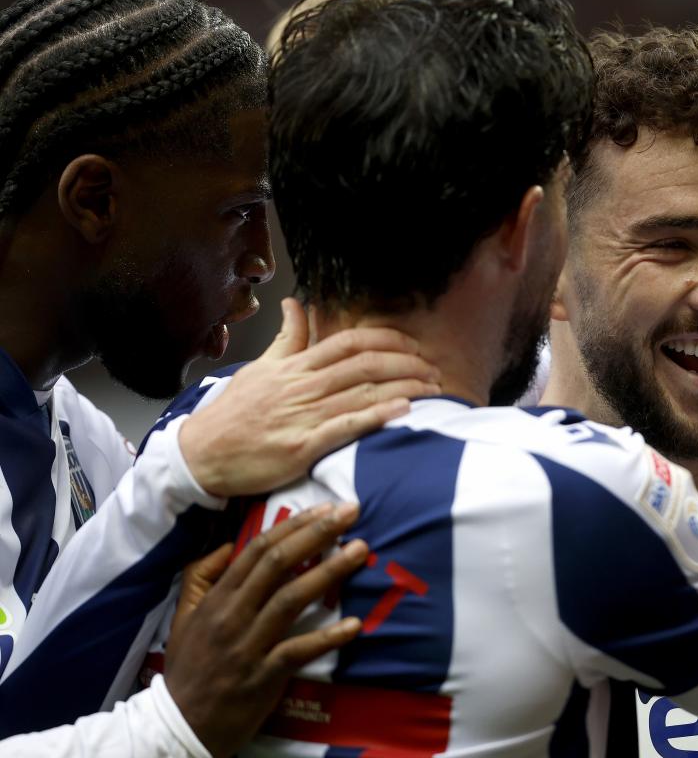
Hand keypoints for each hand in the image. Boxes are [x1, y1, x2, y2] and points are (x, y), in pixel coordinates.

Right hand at [166, 502, 365, 757]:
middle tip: (350, 512)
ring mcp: (248, 646)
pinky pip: (298, 651)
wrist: (178, 727)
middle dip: (317, 534)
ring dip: (329, 572)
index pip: (258, 550)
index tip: (325, 508)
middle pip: (278, 564)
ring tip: (360, 551)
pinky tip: (354, 624)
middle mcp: (233, 616)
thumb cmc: (189, 668)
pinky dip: (327, 637)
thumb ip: (201, 576)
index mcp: (217, 598)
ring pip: (291, 600)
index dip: (293, 525)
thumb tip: (228, 544)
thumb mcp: (184, 616)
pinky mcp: (263, 677)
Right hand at [180, 297, 440, 496]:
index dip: (388, 341)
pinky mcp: (302, 447)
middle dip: (407, 364)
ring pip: (362, 392)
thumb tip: (296, 303)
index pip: (350, 342)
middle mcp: (302, 387)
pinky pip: (346, 426)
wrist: (203, 453)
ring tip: (433, 388)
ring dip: (404, 388)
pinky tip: (403, 410)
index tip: (413, 347)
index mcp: (295, 366)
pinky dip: (376, 415)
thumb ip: (287, 338)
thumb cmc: (234, 412)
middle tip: (433, 369)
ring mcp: (303, 416)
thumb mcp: (260, 368)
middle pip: (365, 365)